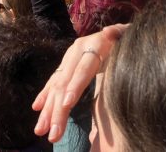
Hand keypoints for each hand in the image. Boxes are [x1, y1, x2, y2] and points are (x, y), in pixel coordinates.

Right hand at [32, 24, 128, 141]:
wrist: (119, 33)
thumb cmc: (127, 38)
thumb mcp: (128, 34)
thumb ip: (120, 32)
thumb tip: (108, 32)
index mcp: (93, 45)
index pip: (83, 68)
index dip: (75, 85)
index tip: (67, 103)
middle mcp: (77, 51)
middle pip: (65, 82)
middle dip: (57, 109)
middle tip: (53, 134)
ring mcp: (70, 58)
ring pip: (56, 86)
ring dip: (48, 109)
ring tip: (41, 130)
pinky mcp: (67, 65)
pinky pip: (53, 82)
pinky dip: (45, 95)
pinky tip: (37, 108)